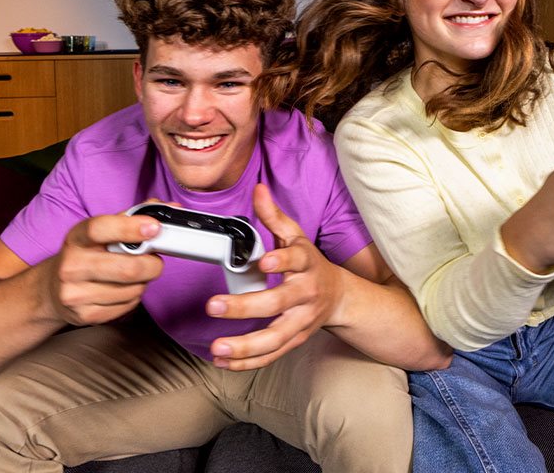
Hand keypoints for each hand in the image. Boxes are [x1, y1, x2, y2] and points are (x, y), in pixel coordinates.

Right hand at [43, 213, 163, 325]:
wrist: (53, 289)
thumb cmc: (86, 255)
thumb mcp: (101, 233)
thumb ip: (133, 218)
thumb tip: (170, 208)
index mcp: (77, 238)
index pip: (101, 229)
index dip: (130, 228)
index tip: (154, 228)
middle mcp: (72, 265)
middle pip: (128, 269)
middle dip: (152, 265)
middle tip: (154, 261)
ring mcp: (75, 293)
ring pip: (133, 290)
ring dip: (143, 282)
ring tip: (133, 276)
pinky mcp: (85, 314)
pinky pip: (127, 306)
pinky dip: (133, 298)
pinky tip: (121, 290)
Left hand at [203, 184, 346, 370]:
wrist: (339, 298)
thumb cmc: (310, 265)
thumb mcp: (296, 237)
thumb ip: (274, 217)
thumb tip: (258, 190)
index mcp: (306, 267)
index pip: (296, 262)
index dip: (282, 262)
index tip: (264, 263)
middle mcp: (305, 297)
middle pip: (278, 304)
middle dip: (245, 307)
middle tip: (213, 306)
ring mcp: (301, 322)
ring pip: (275, 338)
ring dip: (245, 346)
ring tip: (217, 347)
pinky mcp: (294, 341)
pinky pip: (271, 356)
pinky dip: (247, 362)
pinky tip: (222, 361)